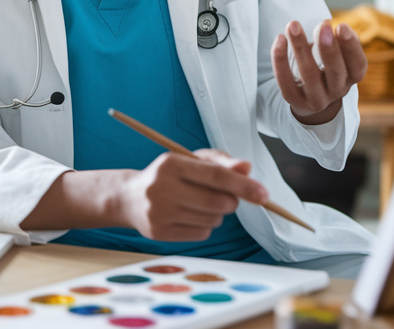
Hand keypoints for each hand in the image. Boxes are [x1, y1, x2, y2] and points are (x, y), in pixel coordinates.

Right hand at [119, 150, 268, 241]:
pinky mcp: (160, 233)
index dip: (244, 185)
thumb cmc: (168, 176)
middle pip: (217, 201)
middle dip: (232, 201)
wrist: (129, 198)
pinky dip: (206, 225)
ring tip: (201, 203)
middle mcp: (162, 188)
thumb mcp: (190, 161)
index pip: (216, 176)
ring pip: (212, 219)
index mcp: (171, 164)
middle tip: (227, 197)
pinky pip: (202, 233)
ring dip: (218, 213)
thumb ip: (220, 163)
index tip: (264, 194)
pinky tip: (191, 216)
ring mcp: (159, 213)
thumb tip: (247, 168)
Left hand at [272, 20, 367, 124]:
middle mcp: (337, 91)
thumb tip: (323, 25)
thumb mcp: (337, 54)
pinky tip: (280, 39)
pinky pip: (285, 82)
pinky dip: (280, 61)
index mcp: (351, 77)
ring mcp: (317, 100)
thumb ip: (333, 39)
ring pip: (309, 75)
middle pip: (336, 72)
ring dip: (301, 47)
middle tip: (323, 25)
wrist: (311, 96)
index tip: (341, 26)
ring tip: (293, 25)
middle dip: (329, 48)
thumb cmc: (326, 65)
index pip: (358, 65)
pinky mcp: (295, 101)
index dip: (351, 46)